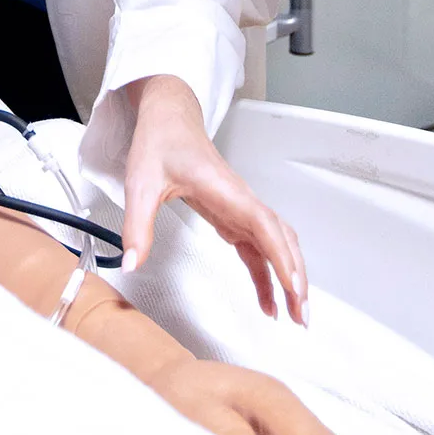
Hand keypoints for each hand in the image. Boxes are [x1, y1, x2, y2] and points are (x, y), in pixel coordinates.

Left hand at [121, 75, 307, 325]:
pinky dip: (267, 273)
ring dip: (288, 277)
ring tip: (294, 315)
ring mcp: (240, 208)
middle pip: (281, 240)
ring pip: (276, 245)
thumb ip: (137, 226)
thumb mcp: (141, 184)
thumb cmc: (160, 143)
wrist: (168, 119)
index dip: (281, 257)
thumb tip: (132, 263)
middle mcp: (240, 199)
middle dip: (295, 278)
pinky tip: (268, 298)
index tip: (293, 287)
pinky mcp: (233, 215)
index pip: (263, 225)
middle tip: (301, 316)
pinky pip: (258, 247)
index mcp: (225, 190)